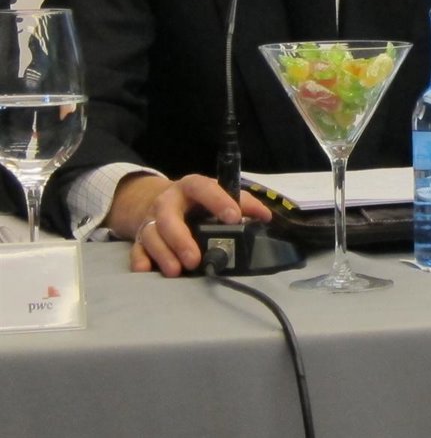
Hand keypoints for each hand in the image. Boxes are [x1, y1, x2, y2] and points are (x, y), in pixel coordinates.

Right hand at [108, 173, 271, 276]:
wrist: (161, 200)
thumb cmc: (198, 201)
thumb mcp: (219, 195)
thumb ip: (243, 203)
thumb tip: (265, 216)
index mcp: (191, 187)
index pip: (203, 188)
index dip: (218, 201)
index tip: (233, 218)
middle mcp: (167, 202)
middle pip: (168, 217)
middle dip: (181, 239)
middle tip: (195, 259)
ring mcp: (151, 219)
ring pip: (151, 235)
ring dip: (163, 254)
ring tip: (177, 271)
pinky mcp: (140, 237)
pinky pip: (136, 249)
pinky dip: (140, 260)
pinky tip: (146, 271)